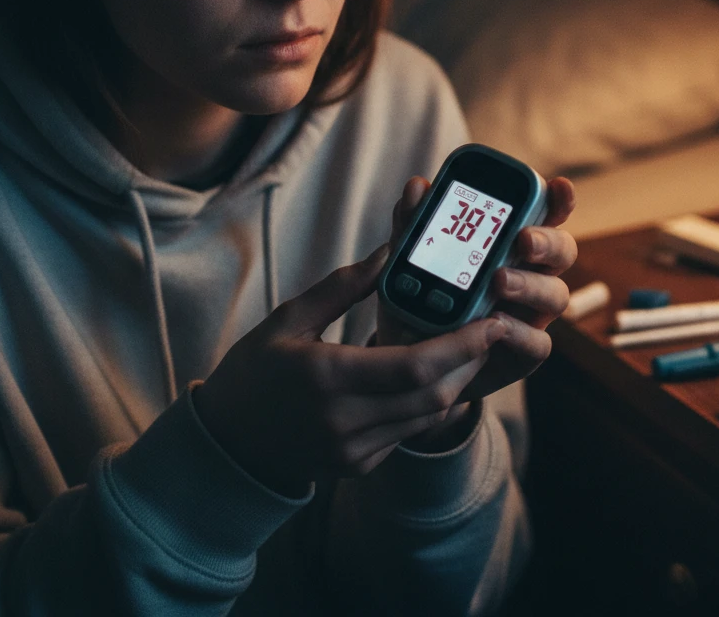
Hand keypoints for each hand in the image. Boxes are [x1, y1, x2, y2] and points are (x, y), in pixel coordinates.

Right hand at [192, 245, 519, 496]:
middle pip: (433, 394)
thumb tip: (389, 252)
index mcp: (326, 377)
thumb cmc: (254, 371)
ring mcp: (353, 450)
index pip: (414, 365)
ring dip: (455, 382)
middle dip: (469, 361)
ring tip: (466, 347)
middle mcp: (344, 421)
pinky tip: (427, 375)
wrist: (228, 441)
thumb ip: (343, 286)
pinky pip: (408, 432)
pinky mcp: (359, 465)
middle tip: (489, 329)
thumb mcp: (289, 319)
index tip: (490, 321)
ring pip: (427, 416)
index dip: (461, 345)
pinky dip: (426, 402)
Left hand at [376, 175, 576, 404]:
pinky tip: (495, 325)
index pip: (544, 215)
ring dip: (530, 285)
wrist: (409, 364)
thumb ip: (414, 226)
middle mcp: (529, 275)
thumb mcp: (409, 261)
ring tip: (499, 281)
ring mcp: (529, 315)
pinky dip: (519, 332)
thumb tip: (417, 188)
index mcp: (509, 244)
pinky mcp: (522, 352)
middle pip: (562, 251)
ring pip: (557, 295)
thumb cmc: (419, 301)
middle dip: (549, 241)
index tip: (559, 185)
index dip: (558, 200)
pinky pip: (538, 343)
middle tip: (523, 239)